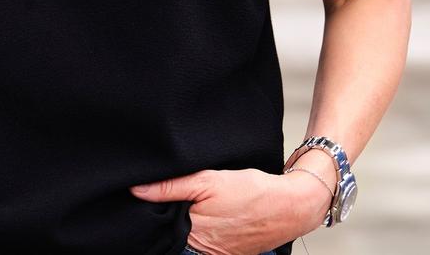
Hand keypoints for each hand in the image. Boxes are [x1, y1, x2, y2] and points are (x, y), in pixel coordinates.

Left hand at [129, 166, 326, 254]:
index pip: (161, 232)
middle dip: (169, 222)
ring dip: (185, 227)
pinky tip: (205, 217)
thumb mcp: (209, 180)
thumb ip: (172, 186)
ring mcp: (217, 254)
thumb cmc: (253, 192)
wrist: (292, 205)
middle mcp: (203, 251)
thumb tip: (137, 190)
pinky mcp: (229, 253)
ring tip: (188, 208)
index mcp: (194, 237)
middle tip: (169, 202)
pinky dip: (200, 233)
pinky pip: (205, 245)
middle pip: (174, 238)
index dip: (153, 218)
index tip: (146, 205)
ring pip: (188, 241)